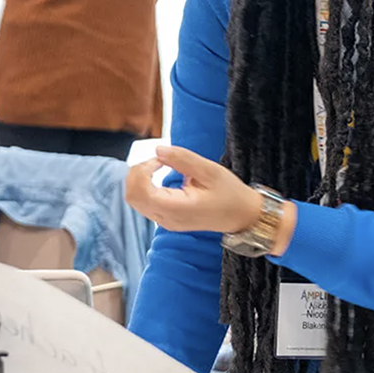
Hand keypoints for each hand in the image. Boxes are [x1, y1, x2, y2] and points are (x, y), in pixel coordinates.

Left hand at [124, 145, 261, 234]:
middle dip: (137, 173)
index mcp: (178, 209)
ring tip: (160, 167)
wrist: (242, 216)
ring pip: (134, 200)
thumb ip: (183, 159)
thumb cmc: (230, 194)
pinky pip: (143, 203)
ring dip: (140, 179)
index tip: (159, 160)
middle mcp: (167, 219)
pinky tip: (160, 177)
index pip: (140, 192)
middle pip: (132, 196)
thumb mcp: (211, 171)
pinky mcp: (165, 220)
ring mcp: (165, 222)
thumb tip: (158, 150)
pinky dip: (145, 186)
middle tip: (157, 161)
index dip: (142, 170)